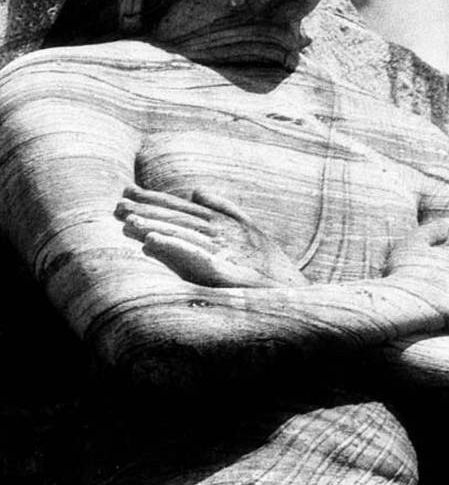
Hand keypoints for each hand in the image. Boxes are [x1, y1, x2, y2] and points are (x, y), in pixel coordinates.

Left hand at [115, 184, 307, 288]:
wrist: (295, 293)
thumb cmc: (270, 266)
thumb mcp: (248, 230)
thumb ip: (224, 208)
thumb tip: (198, 191)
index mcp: (221, 223)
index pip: (180, 208)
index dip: (153, 199)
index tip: (126, 191)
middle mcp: (219, 232)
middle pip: (175, 217)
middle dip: (146, 209)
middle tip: (117, 204)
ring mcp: (222, 250)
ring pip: (179, 233)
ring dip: (152, 224)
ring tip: (127, 221)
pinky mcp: (223, 271)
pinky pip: (191, 257)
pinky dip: (172, 247)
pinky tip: (151, 242)